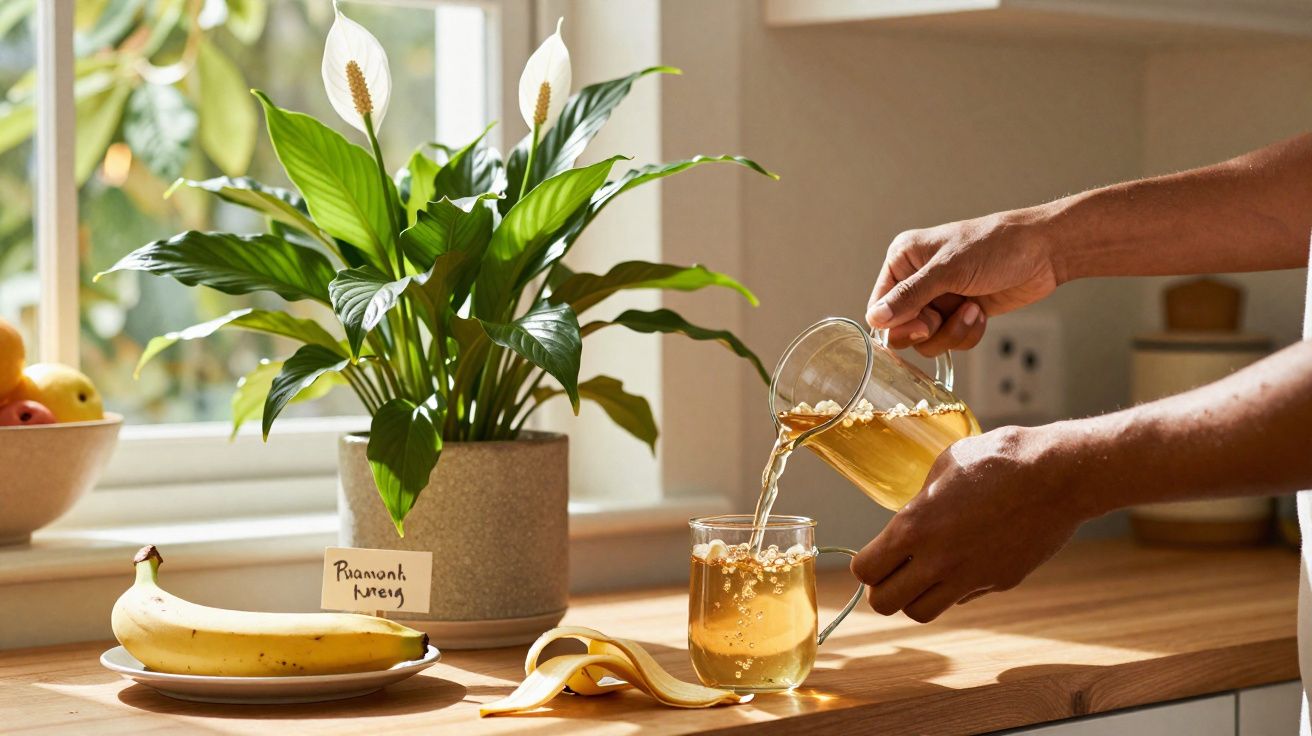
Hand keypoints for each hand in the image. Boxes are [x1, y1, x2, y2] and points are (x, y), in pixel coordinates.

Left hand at [849, 425, 1088, 622]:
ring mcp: (971, 577)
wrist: (1057, 474)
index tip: (874, 555)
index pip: (865, 571)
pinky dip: (956, 587)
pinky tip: (967, 559)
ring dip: (915, 597)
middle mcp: (938, 559)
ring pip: (922, 612)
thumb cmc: (998, 459)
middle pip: (884, 604)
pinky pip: (963, 598)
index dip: (865, 565)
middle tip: (892, 572)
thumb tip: (911, 521)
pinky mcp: (999, 582)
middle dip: (882, 590)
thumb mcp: (942, 467)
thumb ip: (919, 502)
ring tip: (924, 573)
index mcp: (915, 527)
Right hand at [867, 209, 1061, 355]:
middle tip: (943, 318)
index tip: (924, 323)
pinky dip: (966, 332)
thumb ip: (910, 296)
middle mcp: (916, 281)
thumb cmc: (996, 246)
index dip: (897, 323)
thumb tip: (876, 318)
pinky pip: (949, 340)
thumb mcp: (948, 269)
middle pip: (900, 328)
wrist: (1044, 252)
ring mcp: (939, 299)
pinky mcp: (959, 314)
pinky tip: (980, 312)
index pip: (879, 305)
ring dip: (951, 332)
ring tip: (972, 309)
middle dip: (927, 329)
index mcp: (903, 260)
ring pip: (926, 339)